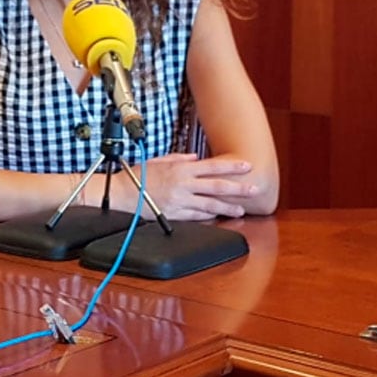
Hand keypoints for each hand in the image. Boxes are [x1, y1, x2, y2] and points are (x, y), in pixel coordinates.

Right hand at [125, 153, 261, 221]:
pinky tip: (218, 218)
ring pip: (210, 205)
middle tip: (254, 189)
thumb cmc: (138, 176)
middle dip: (238, 188)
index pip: (212, 166)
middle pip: (216, 187)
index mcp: (181, 169)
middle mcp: (184, 184)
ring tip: (240, 210)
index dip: (231, 166)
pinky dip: (208, 217)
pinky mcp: (175, 214)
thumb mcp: (159, 160)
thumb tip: (194, 158)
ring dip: (227, 208)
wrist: (123, 193)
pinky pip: (196, 216)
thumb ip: (179, 158)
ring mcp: (180, 201)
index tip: (247, 166)